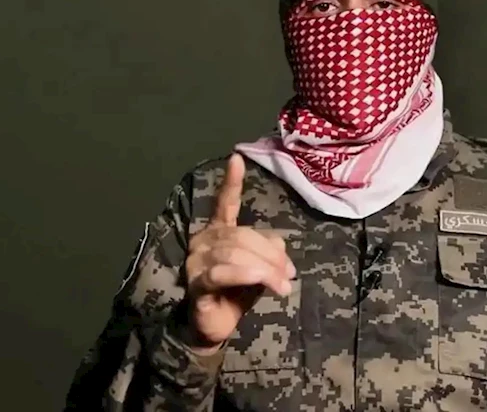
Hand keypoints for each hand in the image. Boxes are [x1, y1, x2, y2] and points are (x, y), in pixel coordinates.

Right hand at [181, 154, 295, 353]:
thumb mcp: (259, 269)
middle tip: (290, 274)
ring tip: (283, 285)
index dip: (232, 182)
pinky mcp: (196, 284)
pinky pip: (222, 273)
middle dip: (271, 255)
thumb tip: (281, 248)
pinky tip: (262, 281)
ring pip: (236, 254)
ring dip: (265, 270)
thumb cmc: (236, 294)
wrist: (215, 328)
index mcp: (219, 231)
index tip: (237, 158)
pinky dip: (246, 275)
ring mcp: (197, 261)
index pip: (226, 202)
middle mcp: (204, 240)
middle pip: (243, 236)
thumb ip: (269, 253)